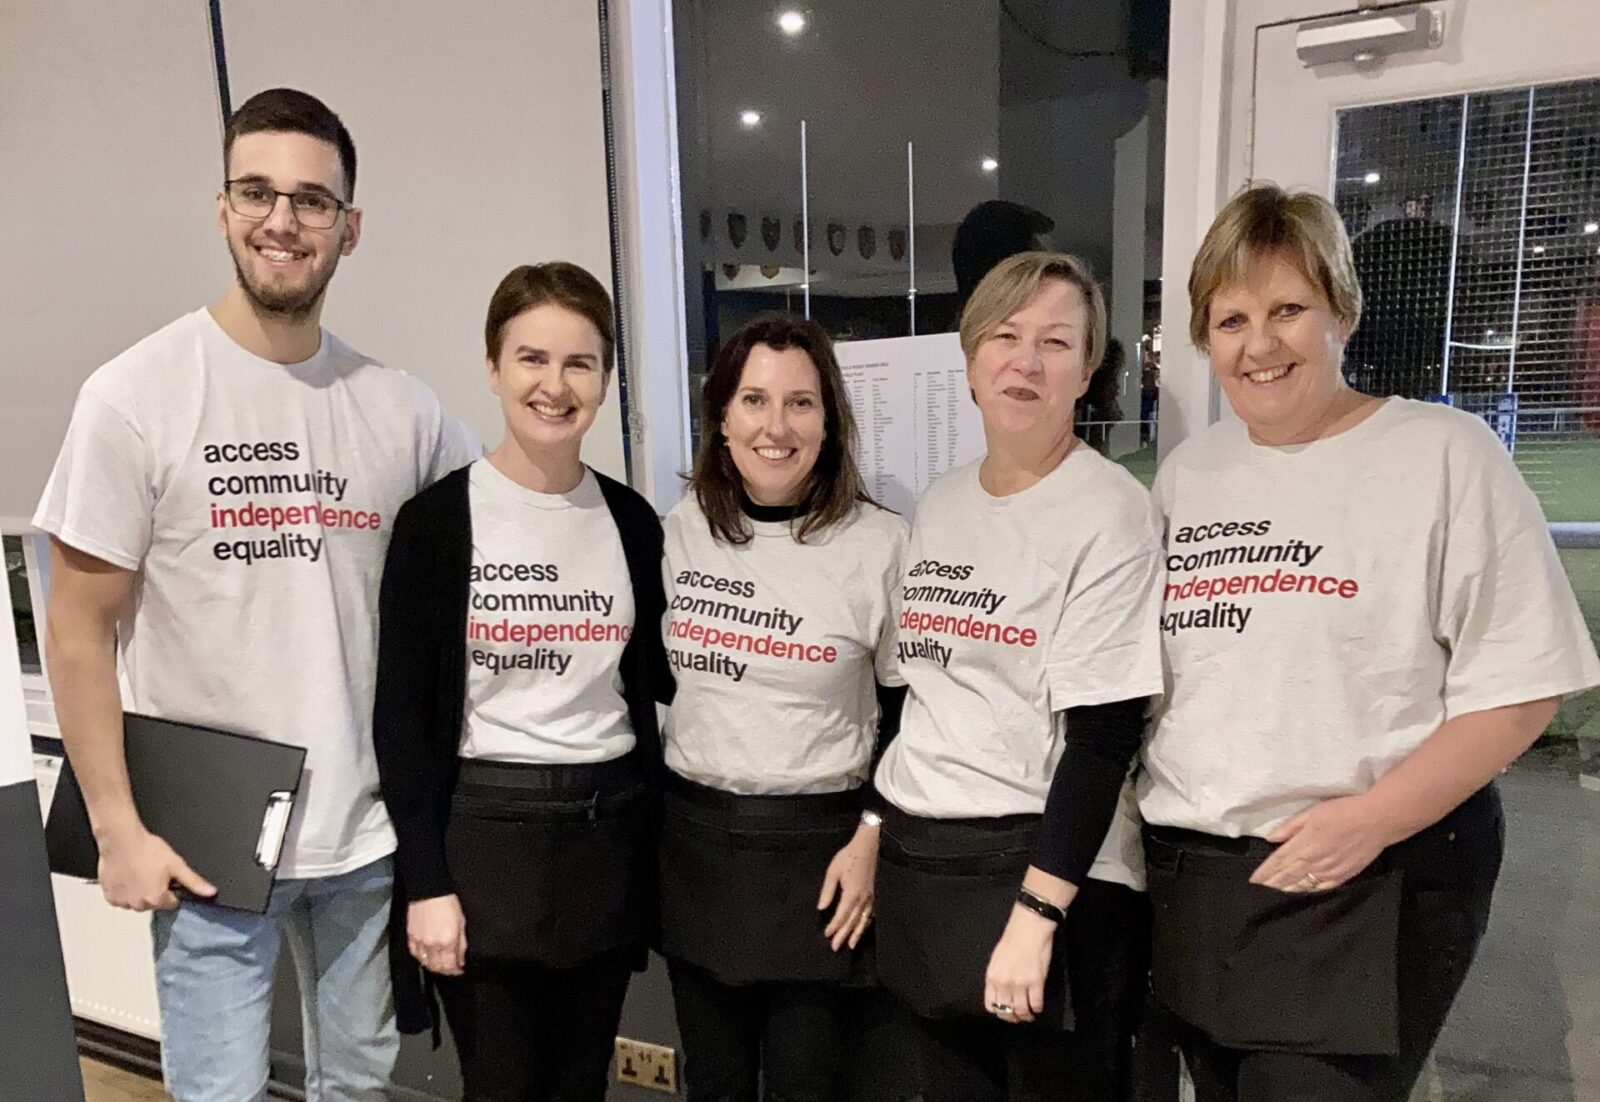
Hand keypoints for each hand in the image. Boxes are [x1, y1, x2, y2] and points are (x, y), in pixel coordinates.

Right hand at [96, 823, 215, 911]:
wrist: (121, 840)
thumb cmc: (146, 850)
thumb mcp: (176, 864)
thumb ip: (194, 881)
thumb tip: (210, 892)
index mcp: (157, 899)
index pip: (172, 903)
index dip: (172, 889)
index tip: (167, 877)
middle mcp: (139, 905)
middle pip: (153, 903)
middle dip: (155, 891)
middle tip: (152, 872)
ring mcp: (122, 902)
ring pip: (137, 902)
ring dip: (139, 892)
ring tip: (139, 872)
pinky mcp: (109, 897)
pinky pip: (121, 898)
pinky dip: (124, 891)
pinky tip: (127, 876)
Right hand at [408, 895, 467, 974]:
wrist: (429, 891)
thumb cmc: (448, 903)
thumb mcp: (461, 922)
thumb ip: (461, 943)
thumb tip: (461, 959)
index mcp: (448, 942)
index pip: (450, 966)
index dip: (455, 971)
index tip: (459, 970)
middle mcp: (433, 945)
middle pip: (438, 967)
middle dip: (446, 971)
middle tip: (451, 969)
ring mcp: (420, 943)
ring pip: (426, 964)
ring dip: (434, 967)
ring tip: (440, 965)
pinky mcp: (411, 938)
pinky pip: (415, 955)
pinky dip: (422, 959)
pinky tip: (427, 958)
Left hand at [818, 822, 877, 951]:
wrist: (869, 846)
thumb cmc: (849, 857)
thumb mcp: (833, 871)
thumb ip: (828, 891)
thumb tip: (821, 908)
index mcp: (851, 894)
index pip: (841, 915)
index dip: (834, 926)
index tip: (827, 935)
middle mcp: (863, 899)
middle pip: (852, 921)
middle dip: (843, 935)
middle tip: (836, 947)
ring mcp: (871, 898)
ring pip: (863, 920)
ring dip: (856, 933)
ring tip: (851, 945)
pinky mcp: (875, 895)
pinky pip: (871, 914)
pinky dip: (867, 923)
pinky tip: (864, 928)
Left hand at [984, 905, 1056, 1024]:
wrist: (1028, 928)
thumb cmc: (1012, 940)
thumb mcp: (997, 960)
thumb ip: (997, 977)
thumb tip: (1002, 993)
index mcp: (992, 977)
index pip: (991, 1005)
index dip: (1000, 1013)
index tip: (1006, 1012)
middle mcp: (1003, 983)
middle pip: (1006, 1012)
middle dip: (1013, 1018)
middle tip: (1020, 1017)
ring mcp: (1020, 984)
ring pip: (1022, 1011)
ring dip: (1026, 1016)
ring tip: (1030, 1014)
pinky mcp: (1036, 982)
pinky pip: (1036, 1004)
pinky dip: (1037, 1008)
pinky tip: (1038, 1006)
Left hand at [1250, 794, 1397, 891]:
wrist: (1377, 821)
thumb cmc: (1343, 812)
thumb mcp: (1312, 813)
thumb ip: (1290, 827)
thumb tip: (1271, 838)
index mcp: (1304, 844)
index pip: (1278, 861)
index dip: (1264, 872)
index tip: (1252, 880)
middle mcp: (1314, 861)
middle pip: (1287, 876)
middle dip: (1271, 884)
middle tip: (1257, 892)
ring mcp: (1329, 871)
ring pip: (1303, 885)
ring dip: (1286, 890)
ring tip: (1273, 896)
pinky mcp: (1343, 876)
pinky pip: (1321, 888)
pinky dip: (1308, 892)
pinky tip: (1300, 895)